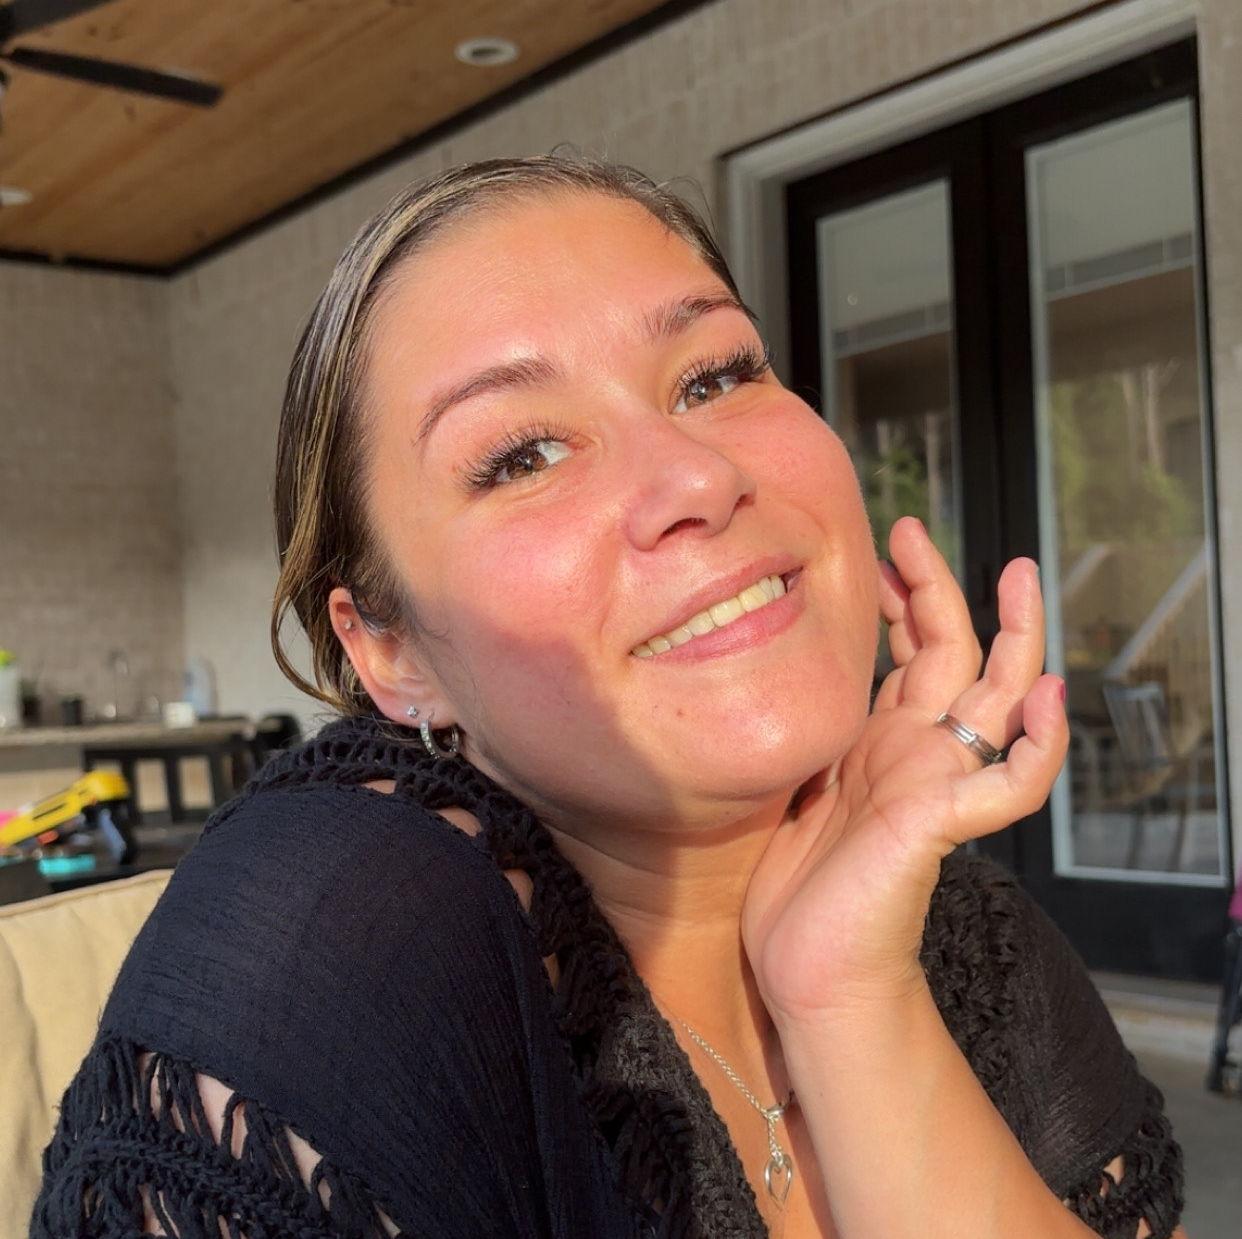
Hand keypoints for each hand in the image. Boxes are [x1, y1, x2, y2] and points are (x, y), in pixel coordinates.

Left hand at [741, 516, 1068, 1024]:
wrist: (809, 968)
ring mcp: (936, 784)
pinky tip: (1047, 699)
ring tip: (1021, 579)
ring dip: (1016, 640)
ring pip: (997, 698)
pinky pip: (1010, 783)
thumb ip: (821, 737)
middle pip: (951, 654)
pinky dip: (1039, 744)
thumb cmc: (799, 889)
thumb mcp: (799, 785)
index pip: (909, 655)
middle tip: (913, 531)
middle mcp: (917, 753)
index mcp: (882, 742)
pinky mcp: (942, 824)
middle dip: (939, 590)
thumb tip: (798, 681)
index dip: (901, 601)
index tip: (881, 552)